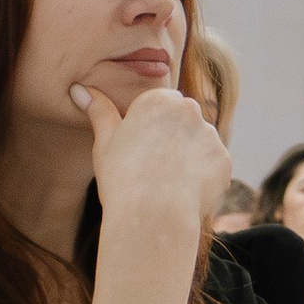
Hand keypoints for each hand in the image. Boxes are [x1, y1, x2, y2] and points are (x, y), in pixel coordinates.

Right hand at [72, 79, 229, 260]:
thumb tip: (79, 88)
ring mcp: (211, 135)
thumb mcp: (104, 143)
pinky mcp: (223, 161)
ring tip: (166, 186)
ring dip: (187, 159)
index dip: (143, 132)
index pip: (155, 108)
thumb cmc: (122, 178)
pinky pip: (211, 167)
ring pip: (197, 145)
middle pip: (179, 122)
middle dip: (169, 140)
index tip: (135, 154)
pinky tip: (182, 195)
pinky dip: (200, 179)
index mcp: (159, 99)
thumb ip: (99, 111)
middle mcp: (190, 109)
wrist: (154, 216)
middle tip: (150, 170)